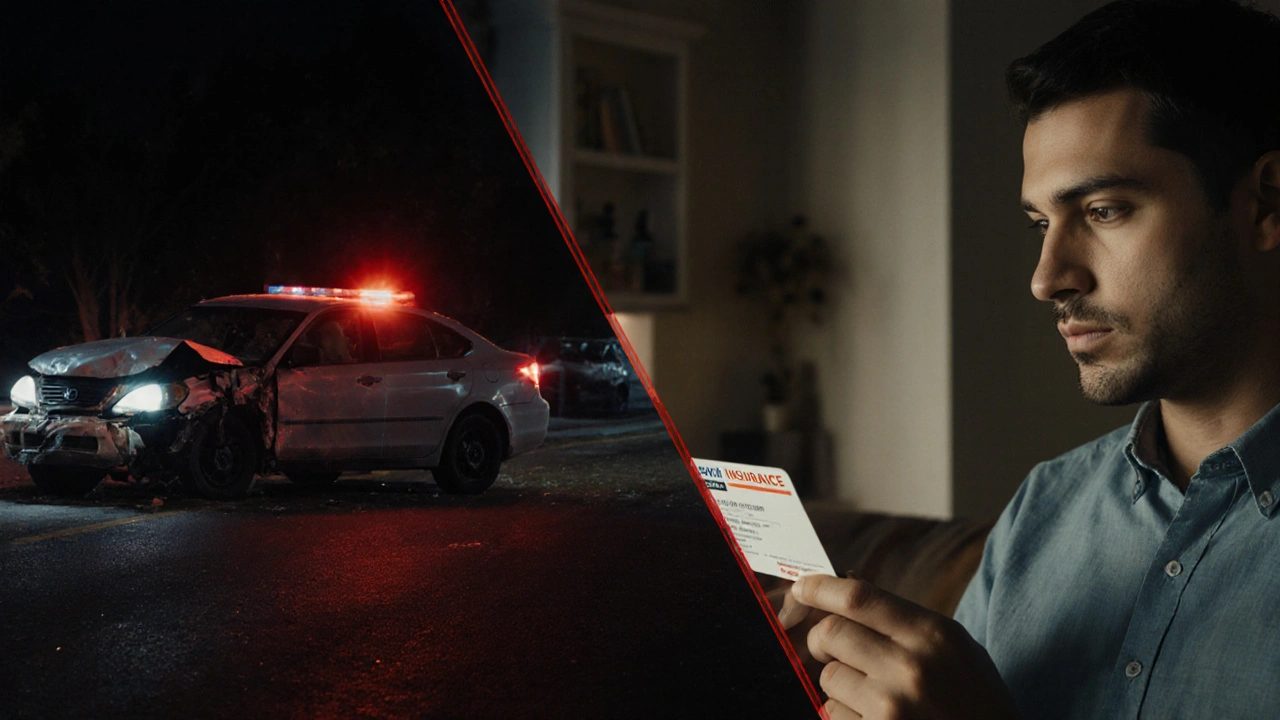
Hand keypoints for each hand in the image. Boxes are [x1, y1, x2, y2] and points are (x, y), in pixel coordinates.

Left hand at [790, 574, 1017, 719]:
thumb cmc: (975, 698)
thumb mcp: (954, 647)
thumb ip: (902, 620)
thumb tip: (841, 591)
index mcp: (932, 634)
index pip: (858, 598)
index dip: (819, 588)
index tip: (801, 587)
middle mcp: (910, 668)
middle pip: (830, 633)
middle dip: (823, 639)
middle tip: (833, 648)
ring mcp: (892, 708)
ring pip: (828, 677)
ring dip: (839, 683)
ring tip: (873, 693)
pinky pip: (833, 714)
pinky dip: (846, 714)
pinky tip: (878, 718)